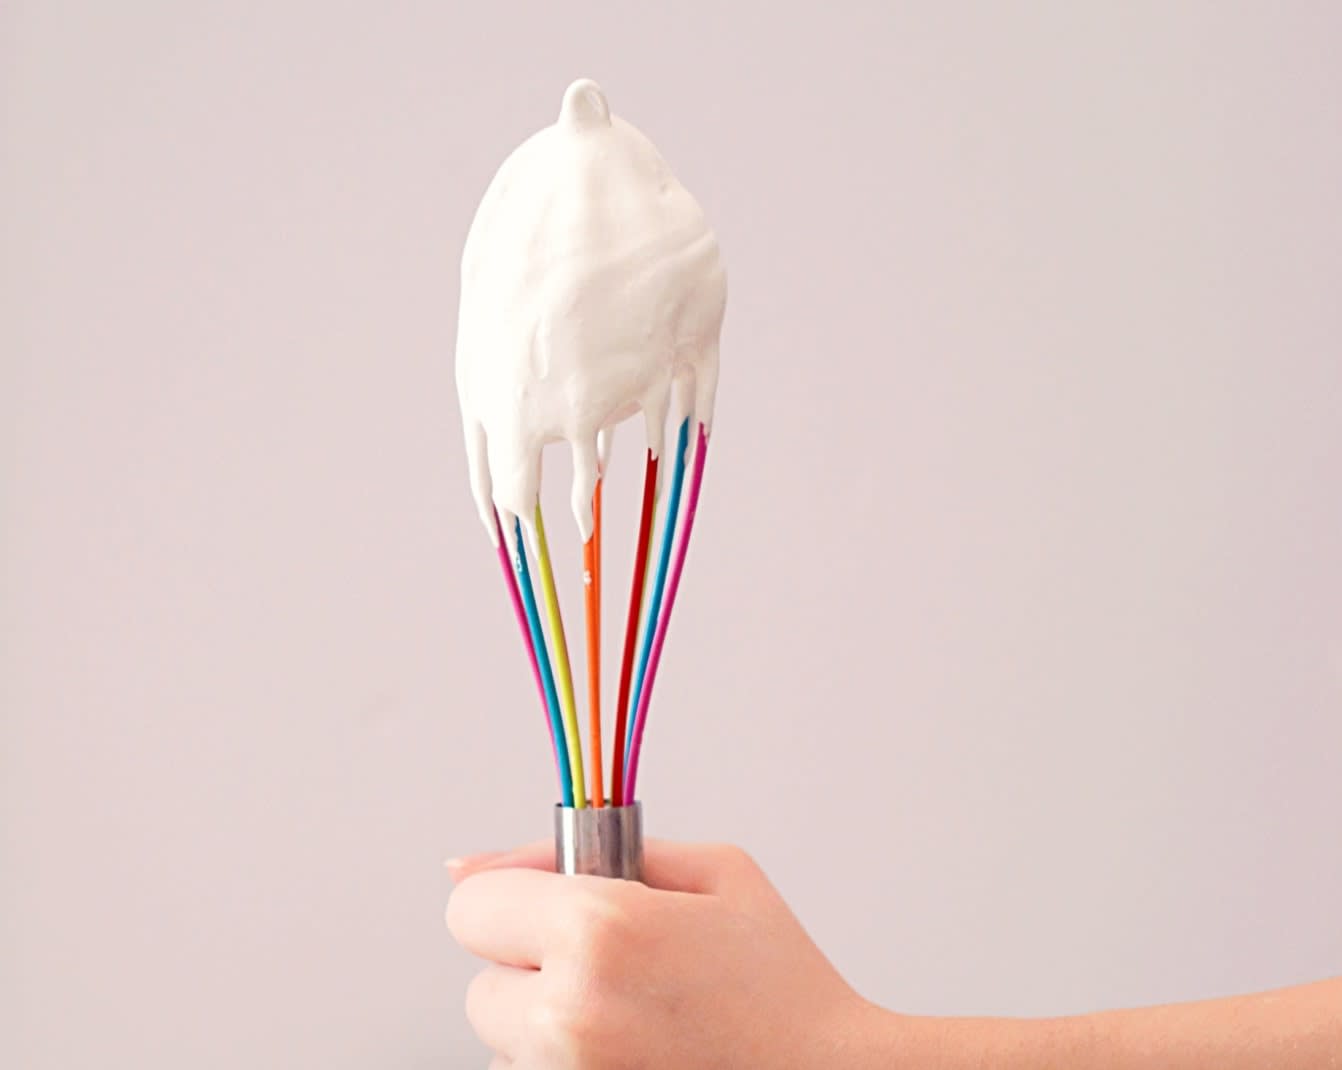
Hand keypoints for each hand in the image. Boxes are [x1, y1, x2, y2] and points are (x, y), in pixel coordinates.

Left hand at [445, 839, 883, 1067]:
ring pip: (503, 1043)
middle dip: (534, 968)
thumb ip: (587, 848)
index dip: (516, 899)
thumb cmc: (783, 983)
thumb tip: (467, 865)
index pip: (471, 904)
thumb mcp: (712, 872)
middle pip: (480, 983)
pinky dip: (565, 1066)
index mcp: (600, 931)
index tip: (556, 907)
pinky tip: (633, 1055)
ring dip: (547, 1026)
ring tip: (636, 1021)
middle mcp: (568, 1016)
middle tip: (616, 971)